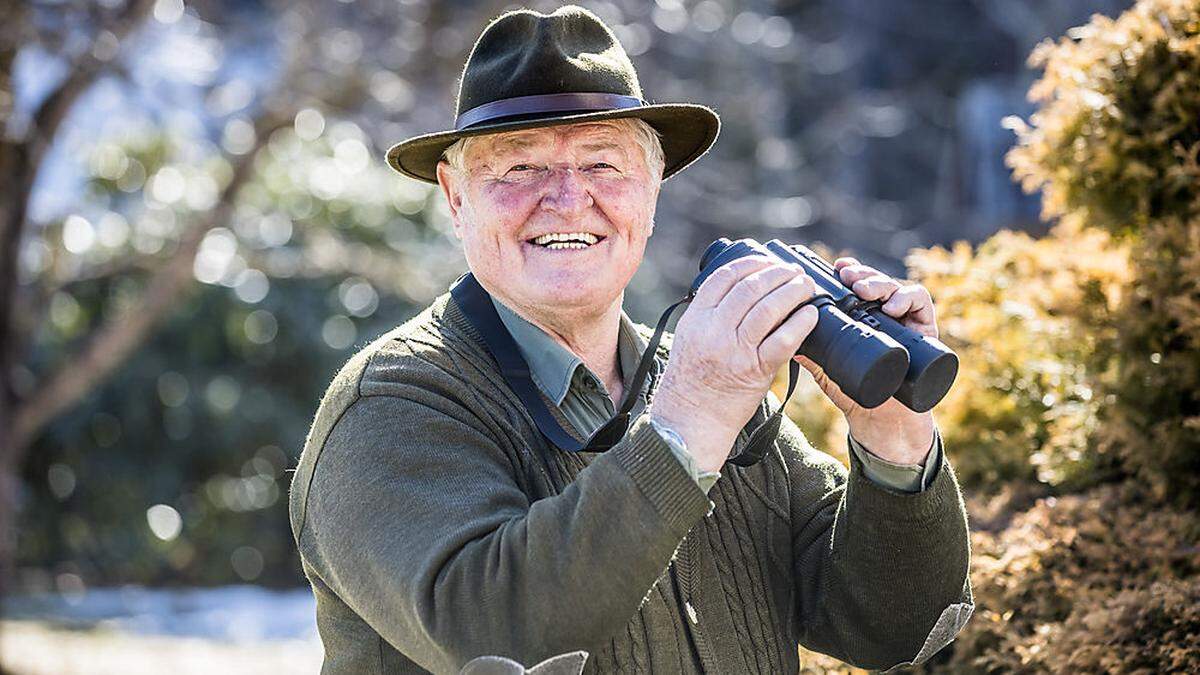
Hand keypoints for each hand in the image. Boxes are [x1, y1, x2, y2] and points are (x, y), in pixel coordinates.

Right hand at [650, 256, 820, 471]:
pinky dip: (800, 323)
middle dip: (777, 273)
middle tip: (794, 272)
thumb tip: (739, 288)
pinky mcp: (754, 371)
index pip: (725, 277)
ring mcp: (734, 351)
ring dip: (793, 292)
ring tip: (805, 287)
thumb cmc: (691, 380)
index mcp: (696, 318)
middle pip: (750, 288)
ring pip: (768, 309)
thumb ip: (709, 314)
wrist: (690, 420)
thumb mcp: (689, 338)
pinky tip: (811, 315)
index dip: (751, 263)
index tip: (768, 261)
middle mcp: (713, 331)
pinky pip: (783, 341)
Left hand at [794, 257, 936, 464]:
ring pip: (896, 287)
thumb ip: (811, 357)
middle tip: (848, 277)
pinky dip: (908, 298)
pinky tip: (892, 307)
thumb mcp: (827, 372)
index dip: (849, 272)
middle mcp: (883, 315)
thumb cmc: (854, 394)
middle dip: (862, 274)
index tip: (836, 268)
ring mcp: (905, 321)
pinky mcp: (925, 330)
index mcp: (861, 318)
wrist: (881, 422)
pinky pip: (921, 303)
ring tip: (864, 290)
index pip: (856, 285)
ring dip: (880, 283)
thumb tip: (787, 342)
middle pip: (875, 281)